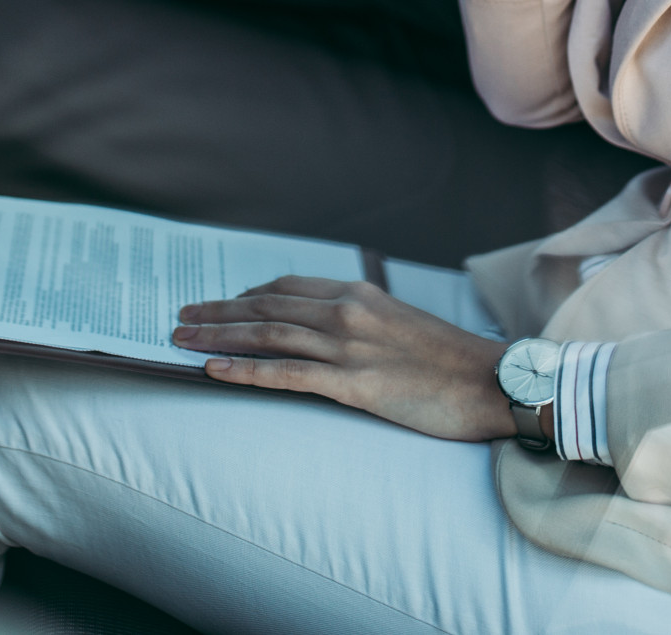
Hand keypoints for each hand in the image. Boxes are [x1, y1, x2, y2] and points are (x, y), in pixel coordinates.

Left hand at [174, 276, 512, 440]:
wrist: (491, 383)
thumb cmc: (451, 361)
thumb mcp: (401, 325)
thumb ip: (361, 321)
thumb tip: (326, 330)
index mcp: (360, 293)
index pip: (287, 286)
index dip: (246, 295)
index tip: (219, 304)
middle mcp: (348, 311)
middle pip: (265, 305)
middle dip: (216, 311)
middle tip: (179, 317)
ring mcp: (348, 346)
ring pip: (266, 334)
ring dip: (216, 336)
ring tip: (179, 340)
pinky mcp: (352, 384)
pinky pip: (285, 374)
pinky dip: (244, 369)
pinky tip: (213, 370)